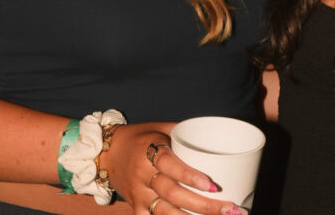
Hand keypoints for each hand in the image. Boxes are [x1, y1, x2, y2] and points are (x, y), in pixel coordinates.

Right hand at [103, 123, 246, 214]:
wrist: (106, 152)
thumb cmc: (139, 138)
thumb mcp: (160, 128)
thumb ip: (184, 134)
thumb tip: (215, 135)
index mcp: (148, 151)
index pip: (169, 164)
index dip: (189, 176)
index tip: (211, 185)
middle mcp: (142, 175)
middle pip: (173, 194)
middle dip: (203, 205)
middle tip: (228, 208)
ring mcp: (138, 193)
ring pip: (165, 212)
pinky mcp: (136, 206)